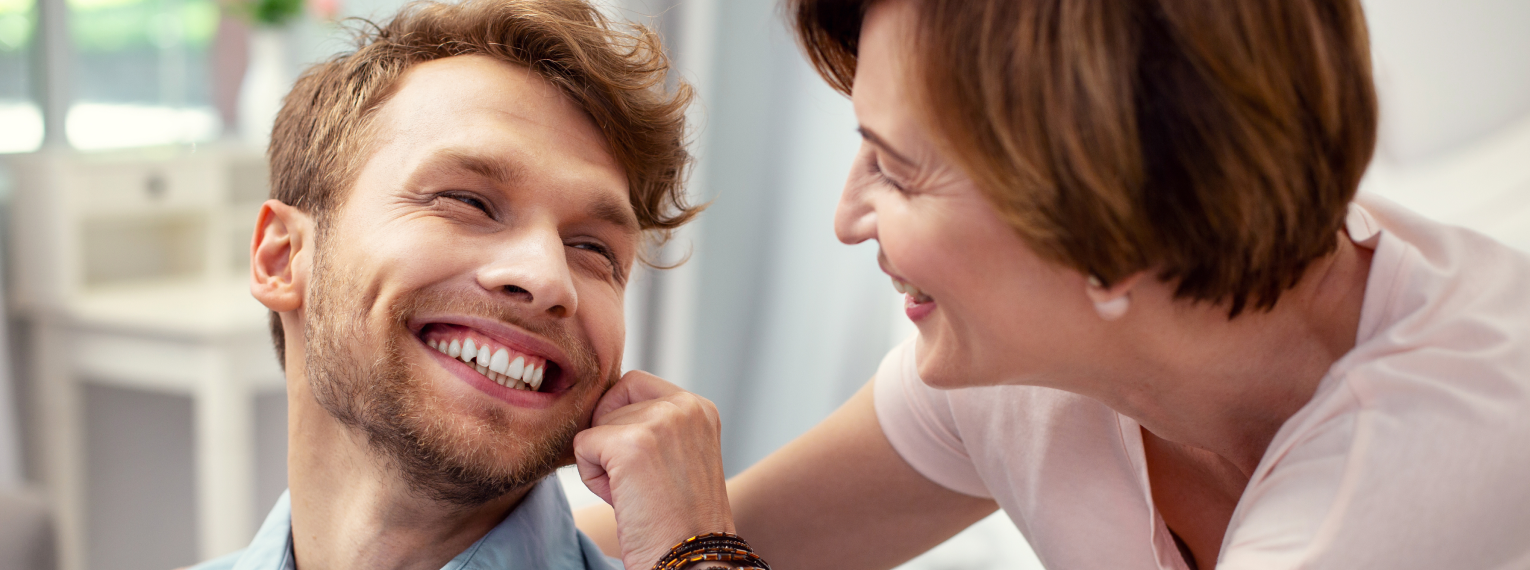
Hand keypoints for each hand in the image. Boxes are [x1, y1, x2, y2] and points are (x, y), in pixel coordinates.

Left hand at [573, 370, 733, 569]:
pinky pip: (583, 446)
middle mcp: (685, 406)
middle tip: (642, 483)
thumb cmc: (678, 520)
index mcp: (700, 407)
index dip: (622, 421)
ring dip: (604, 463)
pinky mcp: (631, 444)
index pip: (633, 384)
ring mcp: (660, 422)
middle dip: (613, 442)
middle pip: (611, 402)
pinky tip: (625, 500)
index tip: (644, 464)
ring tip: (638, 494)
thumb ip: (653, 423)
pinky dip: (593, 478)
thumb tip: (600, 404)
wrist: (692, 560)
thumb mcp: (679, 455)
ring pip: (595, 426)